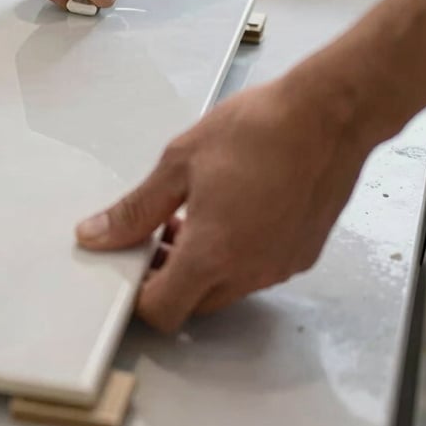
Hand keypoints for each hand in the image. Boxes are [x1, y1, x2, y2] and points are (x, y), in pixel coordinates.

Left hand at [75, 68, 374, 331]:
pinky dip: (239, 256)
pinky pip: (259, 272)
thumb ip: (136, 209)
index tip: (134, 259)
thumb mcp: (180, 162)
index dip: (139, 292)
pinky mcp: (304, 255)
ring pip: (227, 289)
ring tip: (199, 212)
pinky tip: (237, 210)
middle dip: (170, 276)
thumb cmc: (257, 129)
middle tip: (161, 230)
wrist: (329, 115)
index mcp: (212, 254)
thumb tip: (97, 234)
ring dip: (204, 265)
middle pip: (193, 304)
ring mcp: (281, 268)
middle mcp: (250, 273)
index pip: (162, 311)